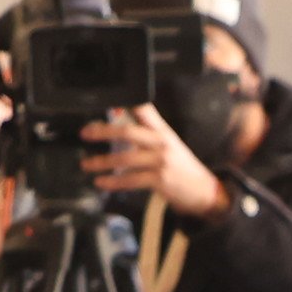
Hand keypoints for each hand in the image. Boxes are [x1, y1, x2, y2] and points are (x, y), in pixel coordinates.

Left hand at [83, 106, 228, 219]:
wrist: (206, 190)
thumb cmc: (184, 168)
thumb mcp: (170, 145)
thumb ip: (148, 137)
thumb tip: (119, 131)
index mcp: (163, 131)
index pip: (144, 110)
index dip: (125, 103)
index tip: (106, 101)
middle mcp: (161, 143)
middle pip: (128, 131)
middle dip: (103, 132)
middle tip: (86, 133)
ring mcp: (161, 161)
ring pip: (125, 158)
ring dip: (102, 162)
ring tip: (87, 164)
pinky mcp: (159, 180)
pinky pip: (130, 180)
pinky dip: (113, 182)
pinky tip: (101, 182)